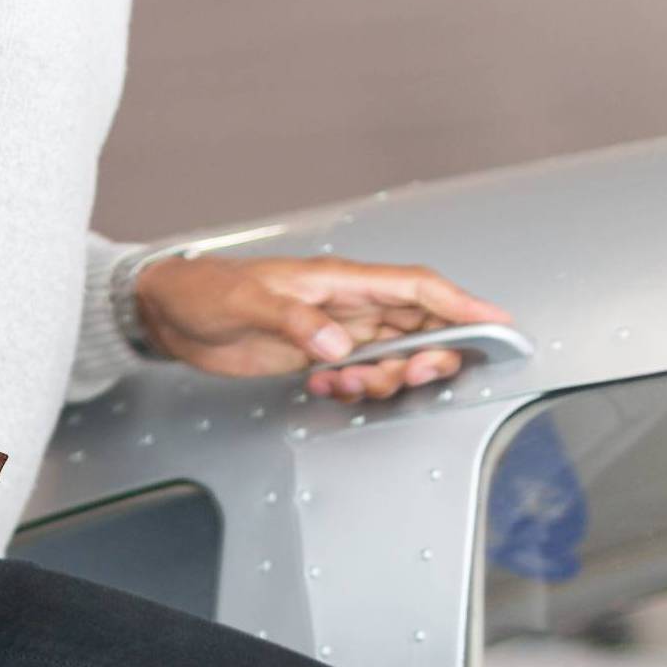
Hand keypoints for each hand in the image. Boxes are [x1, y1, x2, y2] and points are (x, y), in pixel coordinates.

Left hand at [132, 255, 512, 401]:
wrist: (171, 313)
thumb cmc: (205, 291)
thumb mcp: (248, 303)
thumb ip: (296, 322)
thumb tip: (340, 344)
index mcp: (339, 280)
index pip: (416, 287)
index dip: (461, 303)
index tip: (496, 323)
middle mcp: (346, 304)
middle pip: (418, 325)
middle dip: (427, 355)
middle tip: (409, 375)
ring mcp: (334, 331)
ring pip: (392, 355)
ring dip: (382, 378)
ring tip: (341, 382)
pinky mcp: (318, 355)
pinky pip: (360, 372)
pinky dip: (352, 386)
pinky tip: (323, 385)